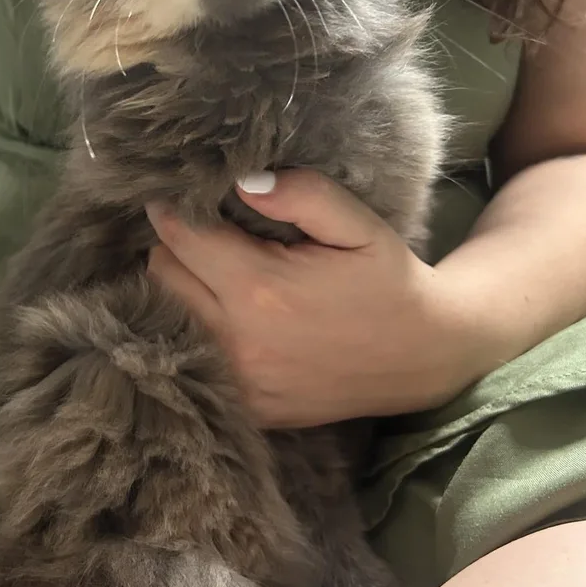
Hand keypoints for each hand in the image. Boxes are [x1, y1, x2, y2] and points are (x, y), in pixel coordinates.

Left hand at [146, 169, 476, 427]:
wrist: (424, 356)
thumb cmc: (388, 281)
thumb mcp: (359, 226)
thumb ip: (302, 195)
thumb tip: (243, 181)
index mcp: (260, 288)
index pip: (179, 237)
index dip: (173, 208)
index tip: (180, 195)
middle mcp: (238, 339)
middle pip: (161, 275)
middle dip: (173, 245)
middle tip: (201, 231)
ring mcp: (240, 380)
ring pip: (167, 317)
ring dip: (179, 287)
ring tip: (211, 269)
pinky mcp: (248, 406)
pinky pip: (193, 357)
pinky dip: (196, 330)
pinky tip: (225, 313)